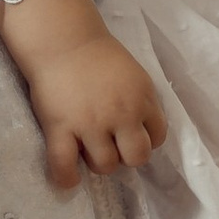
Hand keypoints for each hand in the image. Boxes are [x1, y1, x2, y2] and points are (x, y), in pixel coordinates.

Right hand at [20, 18, 167, 192]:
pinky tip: (70, 178)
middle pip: (136, 157)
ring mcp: (90, 124)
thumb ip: (142, 101)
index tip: (131, 136)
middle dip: (126, 157)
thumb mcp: (135, 75)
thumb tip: (143, 130)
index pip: (158, 137)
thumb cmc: (98, 55)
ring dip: (99, 163)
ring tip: (88, 150)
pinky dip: (67, 178)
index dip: (145, 140)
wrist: (62, 40)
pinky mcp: (60, 128)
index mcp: (141, 99)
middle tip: (112, 146)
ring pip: (105, 165)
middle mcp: (121, 114)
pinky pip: (64, 166)